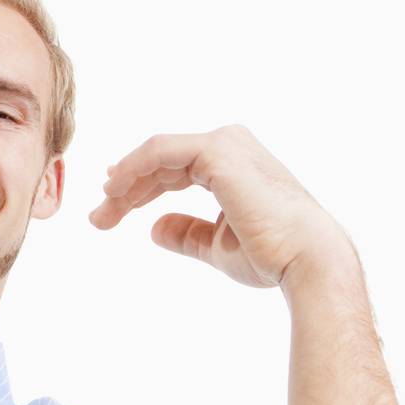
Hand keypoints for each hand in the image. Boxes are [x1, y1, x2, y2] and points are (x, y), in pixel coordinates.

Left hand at [88, 124, 355, 289]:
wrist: (305, 259)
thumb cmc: (271, 255)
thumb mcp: (217, 245)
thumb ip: (186, 233)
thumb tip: (153, 229)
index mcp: (232, 163)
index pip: (173, 168)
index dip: (138, 186)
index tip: (110, 206)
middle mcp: (230, 145)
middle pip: (160, 161)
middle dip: (125, 189)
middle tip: (98, 218)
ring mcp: (224, 145)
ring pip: (155, 155)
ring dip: (123, 182)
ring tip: (102, 212)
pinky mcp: (216, 153)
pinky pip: (159, 152)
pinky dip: (133, 169)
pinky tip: (114, 193)